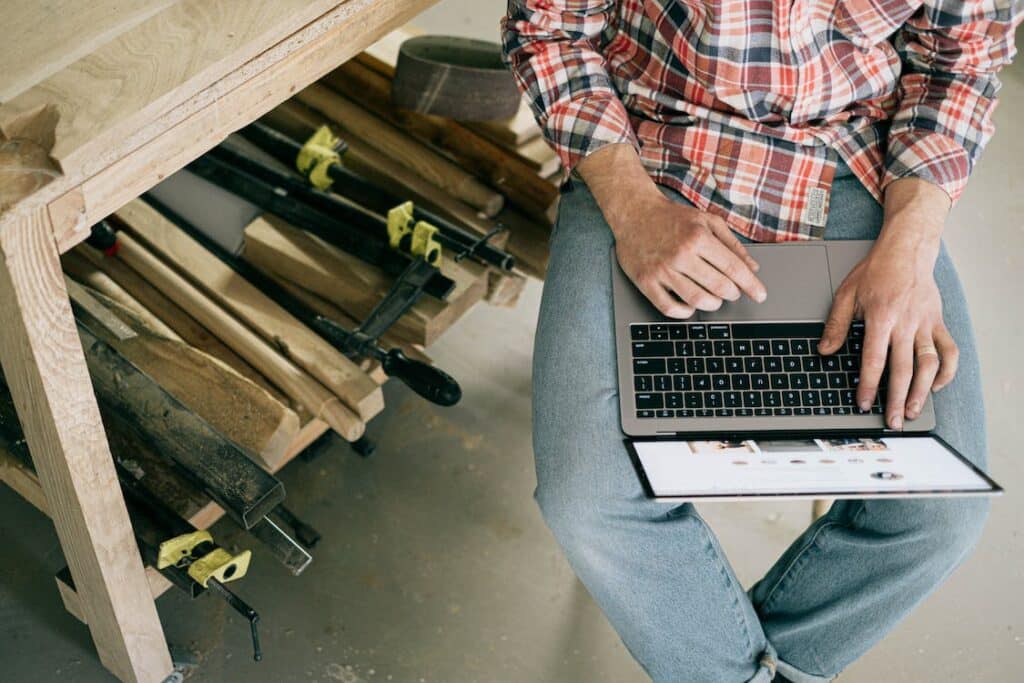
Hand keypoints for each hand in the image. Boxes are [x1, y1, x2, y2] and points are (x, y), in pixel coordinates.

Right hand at [576, 144, 765, 317]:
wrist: (635, 212)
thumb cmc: (673, 217)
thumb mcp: (707, 221)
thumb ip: (732, 244)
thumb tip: (752, 267)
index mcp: (699, 237)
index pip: (733, 268)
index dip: (750, 285)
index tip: (760, 295)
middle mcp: (681, 254)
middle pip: (718, 287)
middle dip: (732, 293)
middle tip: (732, 292)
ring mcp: (662, 269)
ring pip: (696, 300)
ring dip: (712, 304)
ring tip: (713, 298)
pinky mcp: (645, 281)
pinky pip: (669, 308)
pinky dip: (685, 312)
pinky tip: (690, 305)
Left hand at [818, 178, 955, 428]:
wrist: (906, 250)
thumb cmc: (875, 271)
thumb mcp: (846, 294)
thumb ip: (836, 325)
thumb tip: (824, 351)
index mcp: (881, 317)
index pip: (874, 359)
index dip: (869, 384)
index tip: (864, 403)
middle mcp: (906, 323)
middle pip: (902, 368)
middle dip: (895, 398)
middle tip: (891, 421)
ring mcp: (925, 323)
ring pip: (928, 364)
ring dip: (921, 391)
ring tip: (911, 411)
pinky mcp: (938, 322)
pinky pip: (948, 350)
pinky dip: (946, 371)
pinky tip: (936, 386)